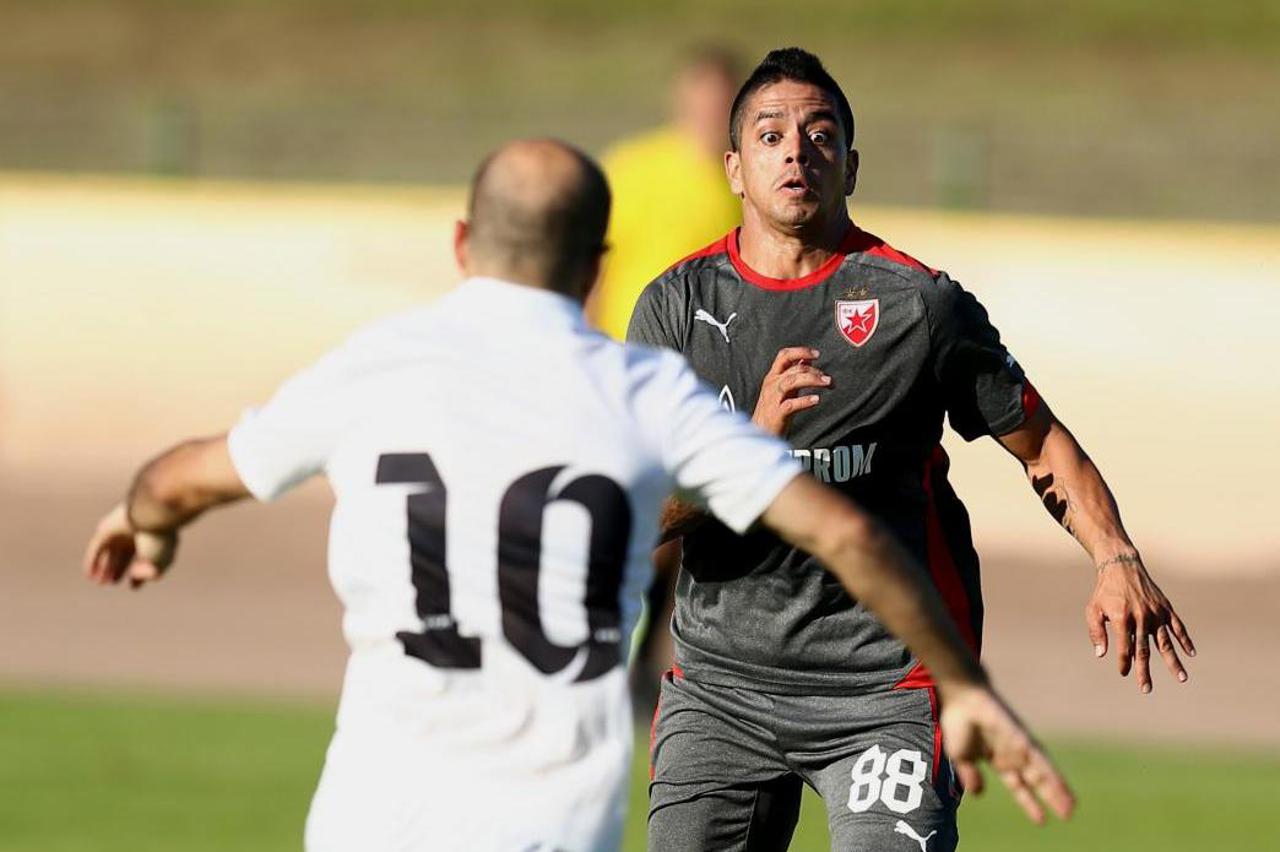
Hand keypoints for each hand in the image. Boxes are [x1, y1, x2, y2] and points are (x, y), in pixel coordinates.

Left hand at [83, 503, 176, 589]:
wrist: (152, 515)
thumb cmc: (160, 539)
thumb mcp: (160, 561)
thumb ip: (150, 573)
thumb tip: (135, 575)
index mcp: (152, 540)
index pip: (142, 558)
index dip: (138, 574)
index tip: (134, 587)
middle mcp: (135, 534)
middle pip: (122, 554)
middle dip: (116, 569)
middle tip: (110, 583)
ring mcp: (120, 530)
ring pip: (108, 551)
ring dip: (103, 567)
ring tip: (99, 582)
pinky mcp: (106, 528)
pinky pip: (96, 547)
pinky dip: (92, 561)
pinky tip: (89, 575)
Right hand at [751, 346, 829, 436]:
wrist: (759, 433)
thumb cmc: (772, 411)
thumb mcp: (782, 388)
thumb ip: (794, 373)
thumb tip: (806, 359)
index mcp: (773, 377)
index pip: (784, 356)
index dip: (800, 351)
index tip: (816, 354)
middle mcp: (772, 385)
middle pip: (793, 369)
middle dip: (814, 371)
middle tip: (828, 379)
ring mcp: (773, 399)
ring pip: (791, 382)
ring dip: (811, 380)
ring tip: (826, 384)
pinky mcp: (777, 414)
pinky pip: (790, 404)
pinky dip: (804, 401)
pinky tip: (816, 400)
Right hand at [939, 683, 1074, 823]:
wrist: (961, 699)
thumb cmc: (958, 722)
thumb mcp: (961, 757)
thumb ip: (970, 775)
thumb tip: (978, 794)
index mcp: (999, 760)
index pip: (1018, 786)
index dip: (1029, 803)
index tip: (1041, 820)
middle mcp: (1013, 755)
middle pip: (1036, 781)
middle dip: (1051, 797)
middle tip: (1068, 816)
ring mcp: (1019, 746)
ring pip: (1042, 771)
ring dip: (1057, 788)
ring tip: (1071, 806)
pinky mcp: (1021, 737)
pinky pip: (1038, 758)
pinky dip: (1049, 772)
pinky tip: (1059, 785)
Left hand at [1085, 553, 1194, 692]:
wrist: (1121, 567)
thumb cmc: (1104, 591)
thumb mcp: (1093, 609)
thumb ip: (1096, 631)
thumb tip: (1100, 654)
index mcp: (1122, 618)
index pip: (1125, 647)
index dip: (1124, 662)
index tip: (1124, 673)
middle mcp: (1141, 617)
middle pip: (1144, 650)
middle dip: (1144, 671)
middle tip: (1146, 689)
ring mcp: (1155, 613)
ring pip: (1165, 642)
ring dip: (1173, 662)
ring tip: (1182, 679)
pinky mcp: (1165, 608)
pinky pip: (1177, 627)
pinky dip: (1185, 640)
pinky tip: (1191, 653)